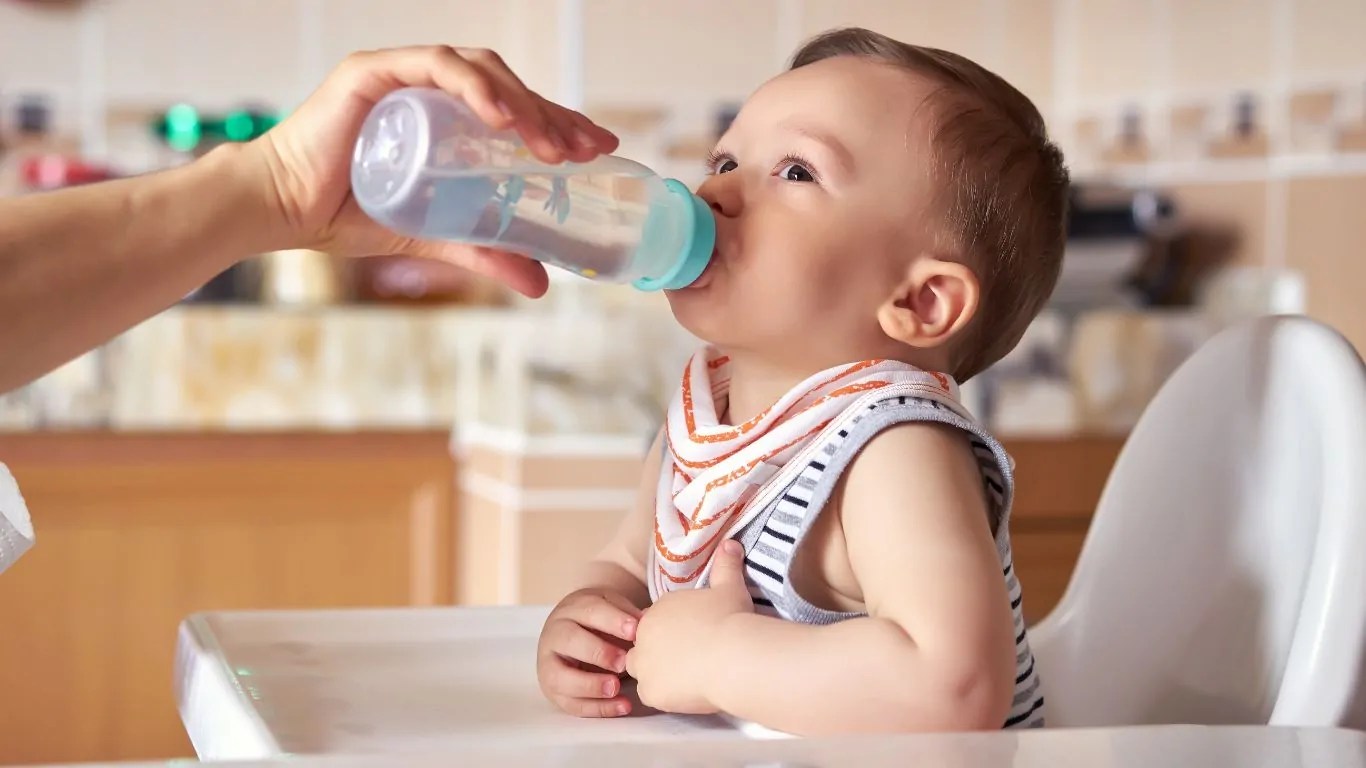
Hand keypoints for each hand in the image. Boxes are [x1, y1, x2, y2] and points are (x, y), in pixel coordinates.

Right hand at [249, 45, 619, 296]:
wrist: (280, 212)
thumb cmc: (345, 215)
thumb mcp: (433, 236)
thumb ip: (484, 252)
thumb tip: (542, 285)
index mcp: (443, 115)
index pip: (514, 108)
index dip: (559, 121)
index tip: (598, 147)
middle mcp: (426, 86)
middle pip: (507, 86)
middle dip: (553, 115)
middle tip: (589, 149)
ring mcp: (400, 73)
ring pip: (481, 72)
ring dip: (524, 105)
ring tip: (554, 147)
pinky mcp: (373, 72)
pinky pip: (436, 66)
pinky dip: (475, 88)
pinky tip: (503, 119)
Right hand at [537, 588, 641, 717]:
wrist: (569, 633)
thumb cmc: (597, 622)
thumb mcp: (610, 608)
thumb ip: (626, 615)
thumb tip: (646, 624)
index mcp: (571, 610)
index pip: (589, 611)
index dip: (612, 621)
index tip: (635, 631)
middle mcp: (555, 635)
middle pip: (570, 641)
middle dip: (599, 652)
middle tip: (624, 662)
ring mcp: (549, 665)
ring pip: (561, 677)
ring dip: (591, 685)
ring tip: (616, 687)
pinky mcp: (554, 691)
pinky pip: (572, 704)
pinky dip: (598, 708)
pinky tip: (622, 705)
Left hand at [627, 540, 754, 714]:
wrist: (733, 655)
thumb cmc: (730, 618)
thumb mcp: (730, 587)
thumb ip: (726, 565)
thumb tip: (731, 543)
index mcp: (658, 610)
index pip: (654, 622)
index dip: (670, 631)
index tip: (689, 638)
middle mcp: (644, 635)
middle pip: (643, 646)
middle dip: (658, 652)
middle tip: (687, 660)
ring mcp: (644, 664)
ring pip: (642, 671)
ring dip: (657, 674)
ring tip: (685, 678)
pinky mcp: (650, 691)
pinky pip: (650, 695)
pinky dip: (664, 695)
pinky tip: (685, 692)